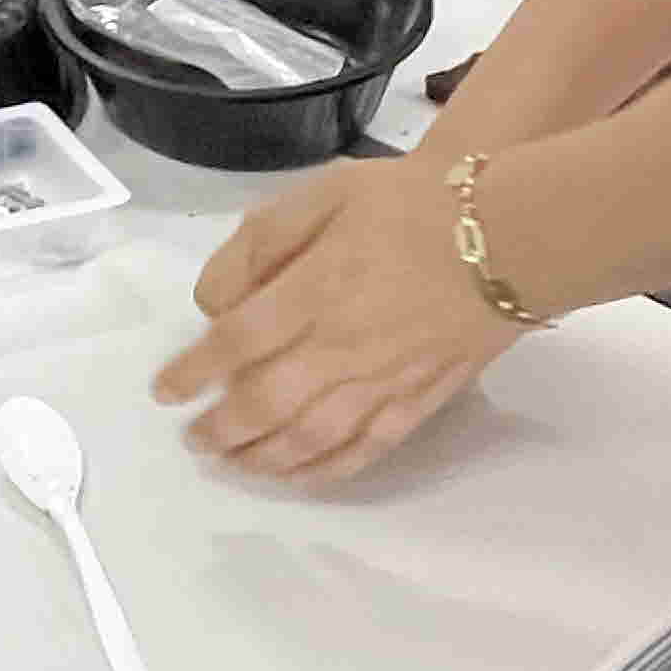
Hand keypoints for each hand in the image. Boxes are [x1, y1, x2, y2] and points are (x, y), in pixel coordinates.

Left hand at [153, 155, 520, 482]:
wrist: (505, 232)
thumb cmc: (408, 205)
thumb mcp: (323, 193)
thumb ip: (261, 241)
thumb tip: (217, 299)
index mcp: (313, 290)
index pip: (235, 343)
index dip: (193, 373)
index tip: (164, 391)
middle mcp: (341, 346)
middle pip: (265, 404)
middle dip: (220, 428)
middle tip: (193, 439)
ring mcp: (382, 382)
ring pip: (309, 438)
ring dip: (262, 458)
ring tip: (232, 463)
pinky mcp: (419, 402)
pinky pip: (365, 450)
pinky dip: (326, 471)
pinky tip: (300, 476)